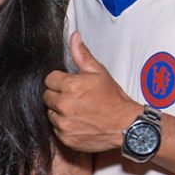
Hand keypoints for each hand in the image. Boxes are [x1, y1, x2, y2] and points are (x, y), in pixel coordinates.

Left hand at [44, 32, 139, 152]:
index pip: (49, 79)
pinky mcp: (65, 137)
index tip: (71, 85)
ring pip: (50, 112)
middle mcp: (64, 105)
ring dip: (59, 111)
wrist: (126, 126)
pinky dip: (64, 126)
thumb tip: (74, 37)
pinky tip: (78, 122)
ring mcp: (64, 123)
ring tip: (78, 110)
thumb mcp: (99, 73)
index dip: (60, 81)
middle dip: (58, 95)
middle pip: (47, 96)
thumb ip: (82, 55)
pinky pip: (55, 128)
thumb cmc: (114, 99)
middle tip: (76, 98)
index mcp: (71, 86)